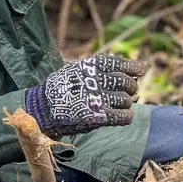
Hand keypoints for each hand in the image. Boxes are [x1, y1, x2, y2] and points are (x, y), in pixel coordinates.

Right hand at [24, 55, 145, 138]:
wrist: (42, 109)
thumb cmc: (63, 88)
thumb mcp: (78, 69)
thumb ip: (102, 69)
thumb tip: (135, 69)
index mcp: (91, 65)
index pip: (122, 64)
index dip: (135, 67)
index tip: (140, 70)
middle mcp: (96, 80)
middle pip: (128, 83)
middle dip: (131, 88)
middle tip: (128, 93)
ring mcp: (97, 99)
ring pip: (127, 100)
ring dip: (126, 104)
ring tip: (117, 105)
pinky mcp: (98, 117)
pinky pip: (124, 117)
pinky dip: (126, 116)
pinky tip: (121, 116)